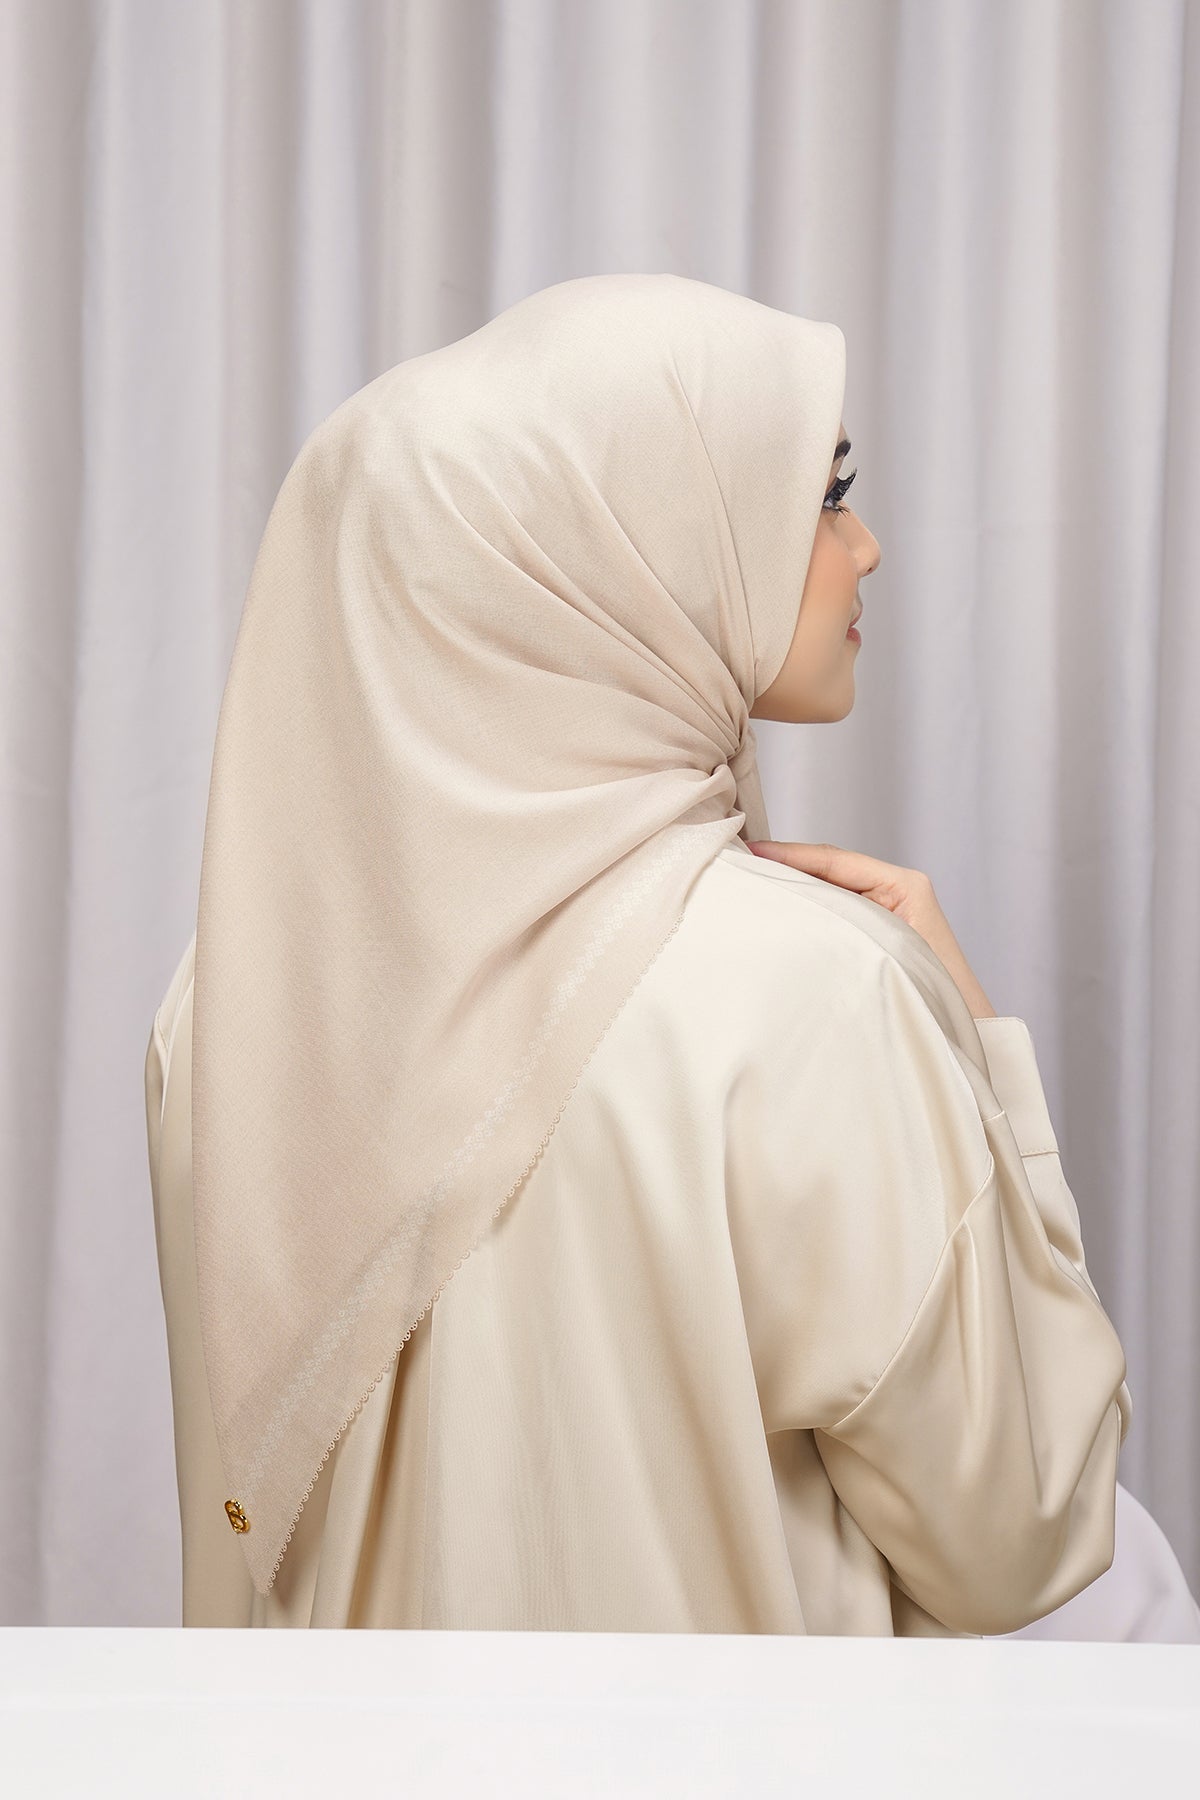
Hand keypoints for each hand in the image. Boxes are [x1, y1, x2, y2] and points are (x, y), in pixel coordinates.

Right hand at [745, 840, 996, 1018]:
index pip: (833, 859)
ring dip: (793, 892)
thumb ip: (840, 917)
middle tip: (736, 864)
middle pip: (827, 871)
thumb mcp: (885, 948)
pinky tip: (777, 919)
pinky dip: (806, 914)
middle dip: (784, 868)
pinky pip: (834, 916)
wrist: (969, 1037)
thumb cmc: (939, 996)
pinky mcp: (876, 935)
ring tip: (749, 888)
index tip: (749, 851)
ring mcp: (885, 913)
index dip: (788, 853)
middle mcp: (895, 892)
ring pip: (828, 893)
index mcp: (904, 885)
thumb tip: (787, 899)